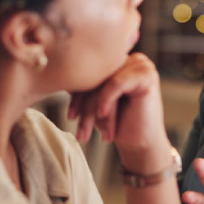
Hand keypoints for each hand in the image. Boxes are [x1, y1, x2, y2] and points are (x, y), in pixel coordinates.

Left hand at [68, 53, 169, 172]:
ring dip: (93, 110)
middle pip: (98, 77)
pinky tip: (102, 116)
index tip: (71, 116)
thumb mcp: (95, 102)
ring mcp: (141, 65)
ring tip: (88, 133)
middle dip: (85, 105)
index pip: (92, 72)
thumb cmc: (118, 125)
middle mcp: (131, 59)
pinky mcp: (147, 74)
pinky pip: (116, 83)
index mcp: (120, 61)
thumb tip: (57, 74)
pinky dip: (106, 100)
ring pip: (104, 82)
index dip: (78, 93)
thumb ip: (84, 84)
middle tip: (80, 132)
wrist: (141, 144)